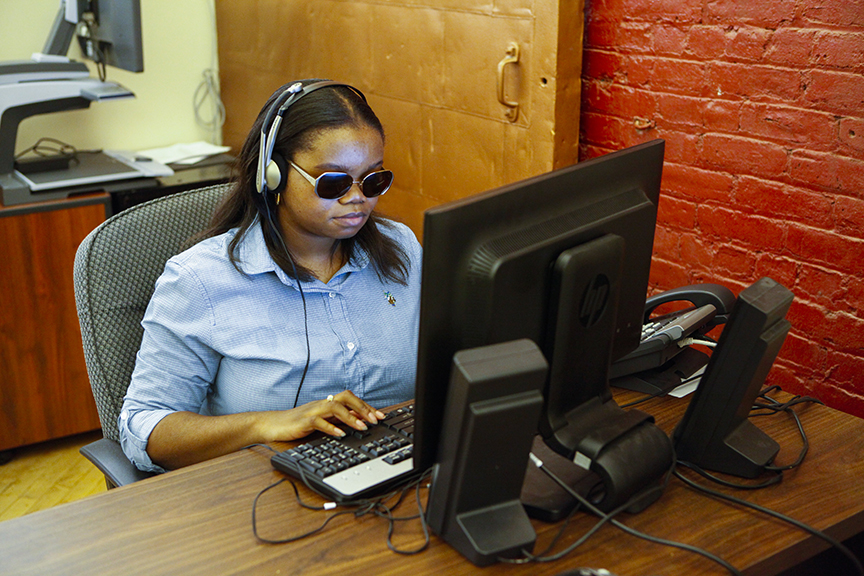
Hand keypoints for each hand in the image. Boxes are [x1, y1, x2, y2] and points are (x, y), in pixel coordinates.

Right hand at [261, 390, 386, 441]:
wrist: (272, 425)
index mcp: (327, 403)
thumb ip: (338, 419)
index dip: (367, 406)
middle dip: (362, 407)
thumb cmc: (297, 424)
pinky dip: (331, 428)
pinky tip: (341, 435)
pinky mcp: (303, 421)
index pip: (351, 399)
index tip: (381, 416)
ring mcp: (312, 411)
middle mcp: (322, 404)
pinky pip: (318, 422)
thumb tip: (359, 421)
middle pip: (345, 397)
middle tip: (375, 420)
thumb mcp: (322, 421)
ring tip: (362, 427)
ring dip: (351, 417)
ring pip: (334, 407)